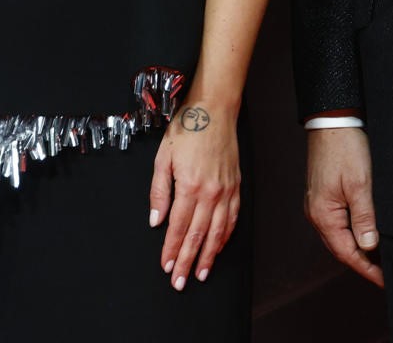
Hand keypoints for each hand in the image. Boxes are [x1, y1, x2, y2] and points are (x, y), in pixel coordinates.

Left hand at [149, 101, 241, 289]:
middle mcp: (210, 193)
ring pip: (217, 232)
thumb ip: (159, 192)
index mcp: (189, 186)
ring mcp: (226, 191)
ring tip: (200, 273)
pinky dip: (225, 236)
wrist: (214, 110)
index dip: (171, 250)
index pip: (177, 227)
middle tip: (180, 282)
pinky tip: (218, 247)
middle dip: (187, 261)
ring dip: (208, 255)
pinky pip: (232, 218)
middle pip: (197, 236)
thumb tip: (156, 221)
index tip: (166, 267)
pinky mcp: (236, 186)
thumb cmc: (186, 129)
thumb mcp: (163, 158)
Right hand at [304, 126, 384, 285]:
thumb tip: (369, 246)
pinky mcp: (324, 195)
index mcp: (323, 214)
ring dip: (358, 248)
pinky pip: (339, 222)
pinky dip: (353, 232)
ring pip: (340, 236)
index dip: (367, 269)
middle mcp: (316, 213)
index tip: (384, 280)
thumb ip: (365, 218)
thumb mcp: (361, 184)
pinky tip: (367, 232)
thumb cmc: (344, 148)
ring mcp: (318, 204)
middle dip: (363, 262)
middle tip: (386, 272)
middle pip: (341, 248)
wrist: (332, 120)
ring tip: (380, 257)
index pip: (346, 253)